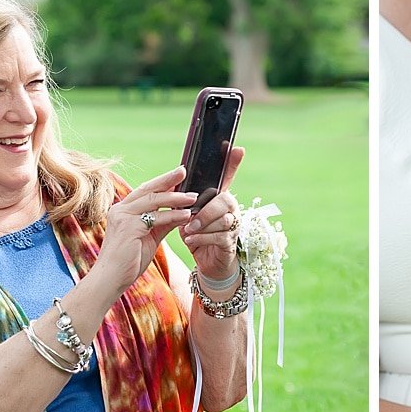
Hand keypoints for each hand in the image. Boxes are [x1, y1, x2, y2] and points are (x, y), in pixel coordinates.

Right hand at [88, 167, 197, 301]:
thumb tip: (180, 213)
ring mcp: (123, 217)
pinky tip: (187, 215)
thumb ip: (162, 225)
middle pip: (148, 189)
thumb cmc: (128, 261)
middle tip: (184, 171)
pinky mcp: (129, 227)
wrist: (111, 279)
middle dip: (167, 179)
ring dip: (176, 198)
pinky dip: (173, 215)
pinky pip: (156, 217)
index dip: (161, 182)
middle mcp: (120, 210)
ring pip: (154, 201)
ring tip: (193, 197)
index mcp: (123, 211)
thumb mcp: (148, 238)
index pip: (145, 191)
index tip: (178, 176)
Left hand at [179, 146, 245, 281]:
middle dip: (205, 210)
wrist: (207, 263)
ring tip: (188, 231)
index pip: (227, 177)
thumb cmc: (198, 235)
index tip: (237, 148)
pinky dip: (202, 238)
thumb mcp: (189, 214)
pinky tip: (192, 240)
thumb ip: (184, 199)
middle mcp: (231, 209)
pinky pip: (219, 236)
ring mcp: (234, 226)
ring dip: (202, 225)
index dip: (233, 163)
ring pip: (222, 220)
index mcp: (220, 198)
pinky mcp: (231, 243)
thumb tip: (173, 180)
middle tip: (189, 218)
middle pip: (224, 200)